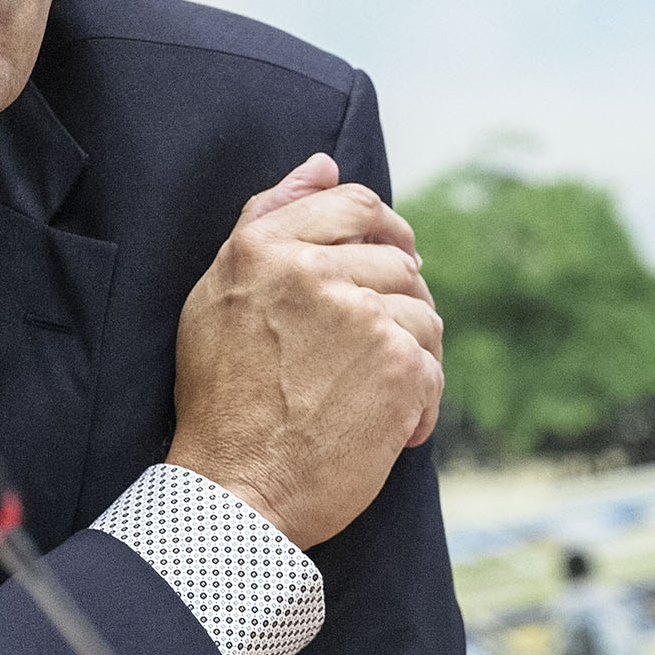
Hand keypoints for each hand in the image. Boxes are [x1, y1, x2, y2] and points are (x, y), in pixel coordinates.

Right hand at [169, 154, 442, 549]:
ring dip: (408, 356)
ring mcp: (361, 315)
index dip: (384, 230)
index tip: (392, 258)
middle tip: (371, 355)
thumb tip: (324, 164)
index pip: (355, 204)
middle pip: (398, 262)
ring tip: (371, 397)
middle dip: (397, 306)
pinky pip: (433, 367)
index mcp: (266, 248)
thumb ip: (270, 219)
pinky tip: (386, 431)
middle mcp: (313, 271)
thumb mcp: (221, 294)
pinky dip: (418, 405)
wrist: (233, 490)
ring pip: (422, 313)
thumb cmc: (222, 400)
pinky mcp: (398, 365)